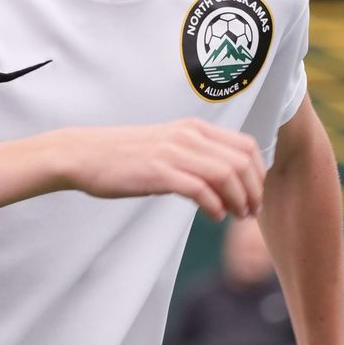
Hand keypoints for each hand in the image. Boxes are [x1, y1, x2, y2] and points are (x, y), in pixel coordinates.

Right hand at [55, 121, 265, 221]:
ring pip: (226, 174)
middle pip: (242, 161)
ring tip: (236, 216)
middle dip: (254, 190)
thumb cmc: (124, 156)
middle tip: (251, 212)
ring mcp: (173, 152)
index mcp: (194, 128)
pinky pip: (199, 189)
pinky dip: (214, 206)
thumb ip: (195, 157)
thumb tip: (224, 182)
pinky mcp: (158, 172)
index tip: (255, 195)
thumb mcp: (167, 147)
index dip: (259, 173)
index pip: (246, 146)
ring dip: (239, 200)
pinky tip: (214, 216)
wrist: (84, 155)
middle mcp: (188, 136)